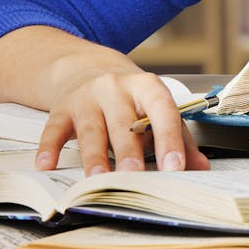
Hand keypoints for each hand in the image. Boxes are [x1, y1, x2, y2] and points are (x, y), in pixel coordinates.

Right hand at [0, 26, 209, 175]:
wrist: (87, 68)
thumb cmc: (130, 99)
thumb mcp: (157, 111)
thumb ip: (180, 139)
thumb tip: (201, 169)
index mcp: (148, 88)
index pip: (162, 112)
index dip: (169, 139)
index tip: (174, 167)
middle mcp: (116, 88)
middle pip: (124, 123)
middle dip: (129, 151)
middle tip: (134, 176)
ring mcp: (87, 97)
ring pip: (91, 129)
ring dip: (94, 156)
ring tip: (98, 180)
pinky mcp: (61, 108)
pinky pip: (53, 129)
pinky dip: (49, 148)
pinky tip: (47, 166)